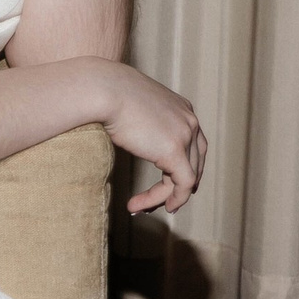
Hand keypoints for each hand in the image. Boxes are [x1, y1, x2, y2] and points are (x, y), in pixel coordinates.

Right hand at [92, 62, 206, 213]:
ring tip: (140, 208)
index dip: (184, 168)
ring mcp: (185, 135)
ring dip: (165, 196)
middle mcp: (189, 120)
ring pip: (186, 177)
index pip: (194, 145)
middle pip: (194, 163)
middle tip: (163, 203)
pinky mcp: (174, 150)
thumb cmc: (107, 94)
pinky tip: (159, 208)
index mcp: (182, 108)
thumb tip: (130, 134)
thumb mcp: (133, 107)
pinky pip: (182, 184)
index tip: (168, 184)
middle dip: (179, 186)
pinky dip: (173, 199)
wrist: (104, 90)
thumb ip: (141, 122)